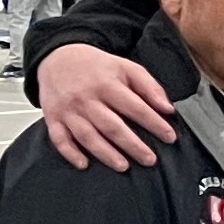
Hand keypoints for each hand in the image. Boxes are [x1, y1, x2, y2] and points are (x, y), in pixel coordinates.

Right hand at [36, 43, 175, 170]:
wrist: (57, 57)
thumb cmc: (96, 66)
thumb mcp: (127, 68)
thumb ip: (150, 87)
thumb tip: (168, 108)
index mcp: (107, 85)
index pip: (136, 108)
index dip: (155, 123)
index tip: (170, 137)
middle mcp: (86, 99)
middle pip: (112, 126)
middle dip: (132, 145)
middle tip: (150, 159)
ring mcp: (68, 110)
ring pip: (87, 136)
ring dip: (105, 153)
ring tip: (123, 166)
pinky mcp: (53, 118)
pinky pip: (59, 138)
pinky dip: (70, 153)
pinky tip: (83, 164)